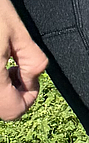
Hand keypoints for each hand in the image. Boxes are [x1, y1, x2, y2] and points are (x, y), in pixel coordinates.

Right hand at [0, 0, 47, 121]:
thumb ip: (32, 60)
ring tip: (3, 57)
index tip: (28, 74)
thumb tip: (32, 80)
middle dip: (13, 90)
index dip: (29, 96)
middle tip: (15, 63)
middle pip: (0, 107)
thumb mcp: (18, 31)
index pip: (14, 111)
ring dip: (1, 85)